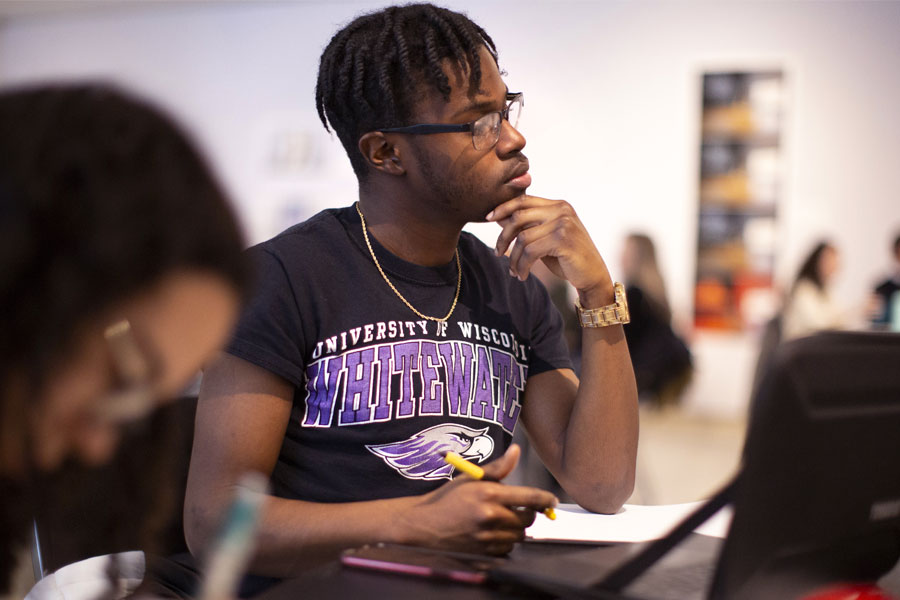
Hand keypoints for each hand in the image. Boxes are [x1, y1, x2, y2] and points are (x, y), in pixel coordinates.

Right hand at [394, 444, 557, 554]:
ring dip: (514, 529)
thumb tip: (517, 451)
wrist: (423, 526)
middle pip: (528, 520)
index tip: (552, 501)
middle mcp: (491, 517)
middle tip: (513, 509)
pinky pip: (507, 550)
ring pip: (518, 536)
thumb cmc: (447, 499)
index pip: (531, 498)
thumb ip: (498, 468)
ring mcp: (488, 538)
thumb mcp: (471, 478)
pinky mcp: (484, 554)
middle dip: (526, 514)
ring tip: (497, 521)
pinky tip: (490, 534)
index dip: (546, 500)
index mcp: (490, 494)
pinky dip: (504, 543)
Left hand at [488, 195, 612, 304]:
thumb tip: (499, 217)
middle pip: (519, 217)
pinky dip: (522, 265)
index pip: (524, 200)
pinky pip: (530, 251)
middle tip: (498, 253)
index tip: (488, 218)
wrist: (593, 276)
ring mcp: (563, 223)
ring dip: (514, 258)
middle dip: (503, 237)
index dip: (503, 207)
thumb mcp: (545, 239)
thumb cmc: (567, 258)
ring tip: (514, 271)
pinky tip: (522, 275)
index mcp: (558, 205)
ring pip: (522, 238)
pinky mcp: (562, 239)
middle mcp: (562, 210)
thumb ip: (528, 227)